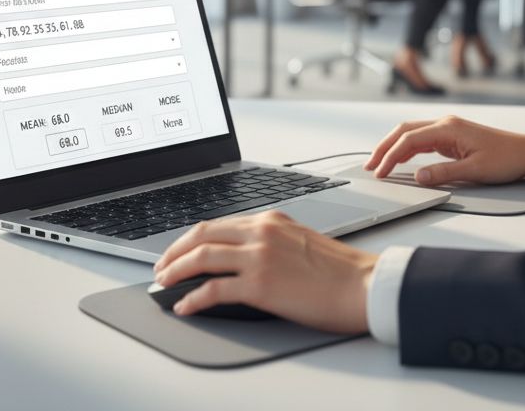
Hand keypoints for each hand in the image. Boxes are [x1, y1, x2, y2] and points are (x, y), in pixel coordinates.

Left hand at [153, 210, 377, 331]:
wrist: (362, 285)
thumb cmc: (338, 270)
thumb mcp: (298, 241)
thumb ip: (270, 242)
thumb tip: (241, 258)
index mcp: (271, 219)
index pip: (218, 224)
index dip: (192, 239)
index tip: (179, 251)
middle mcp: (262, 232)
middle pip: (202, 235)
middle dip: (175, 251)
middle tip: (162, 267)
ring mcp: (259, 257)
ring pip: (202, 257)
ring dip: (176, 271)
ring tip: (164, 284)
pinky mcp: (260, 284)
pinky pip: (214, 289)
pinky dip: (193, 298)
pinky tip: (186, 305)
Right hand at [364, 115, 524, 185]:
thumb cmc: (506, 159)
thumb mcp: (475, 171)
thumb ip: (443, 173)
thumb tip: (418, 177)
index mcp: (448, 128)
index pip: (409, 139)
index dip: (391, 156)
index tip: (379, 172)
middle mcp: (445, 124)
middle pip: (405, 130)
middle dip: (384, 147)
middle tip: (370, 166)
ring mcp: (448, 128)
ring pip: (411, 132)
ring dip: (394, 146)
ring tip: (379, 163)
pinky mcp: (452, 136)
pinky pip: (422, 138)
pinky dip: (407, 148)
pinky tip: (401, 159)